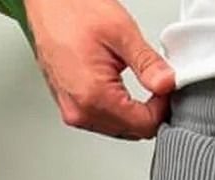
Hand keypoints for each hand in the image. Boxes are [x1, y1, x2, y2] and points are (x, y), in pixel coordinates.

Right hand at [24, 0, 175, 138]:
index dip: (162, 108)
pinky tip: (119, 88)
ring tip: (135, 81)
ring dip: (134, 112)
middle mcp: (80, 111)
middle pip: (132, 131)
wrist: (47, 1)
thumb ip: (148, 64)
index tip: (166, 89)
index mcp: (93, 96)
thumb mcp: (121, 32)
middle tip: (154, 83)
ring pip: (119, 128)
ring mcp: (72, 111)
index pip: (144, 125)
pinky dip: (117, 109)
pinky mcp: (70, 106)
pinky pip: (103, 120)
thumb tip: (168, 84)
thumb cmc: (73, 9)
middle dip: (149, 112)